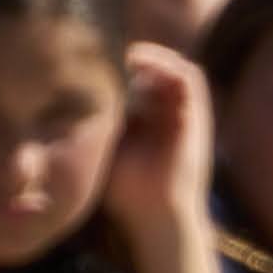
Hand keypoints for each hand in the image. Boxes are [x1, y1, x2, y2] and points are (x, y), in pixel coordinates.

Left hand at [100, 44, 218, 256]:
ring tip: (132, 56)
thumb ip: (101, 124)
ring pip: (179, 70)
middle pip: (163, 74)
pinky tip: (144, 64)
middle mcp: (173, 118)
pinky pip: (190, 78)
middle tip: (117, 57)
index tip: (100, 65)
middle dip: (143, 61)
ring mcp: (187, 116)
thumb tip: (76, 98)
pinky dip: (170, 65)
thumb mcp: (108, 150)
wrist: (157, 216)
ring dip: (157, 58)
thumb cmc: (129, 193)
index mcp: (154, 125)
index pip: (145, 86)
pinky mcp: (197, 117)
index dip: (127, 72)